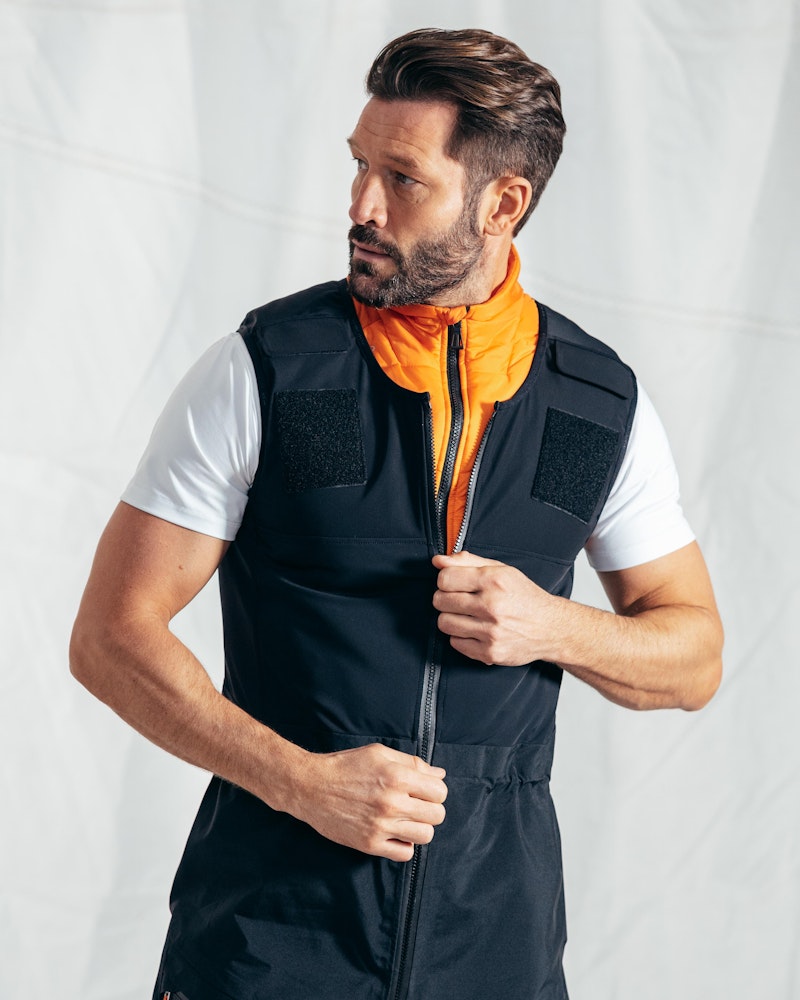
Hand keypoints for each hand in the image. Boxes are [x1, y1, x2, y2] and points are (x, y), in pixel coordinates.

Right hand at [290, 743, 446, 861]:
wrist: (311, 786)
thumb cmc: (345, 766)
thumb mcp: (379, 754)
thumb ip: (412, 763)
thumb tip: (439, 775)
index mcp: (397, 777)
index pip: (440, 792)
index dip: (435, 790)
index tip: (423, 790)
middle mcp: (392, 803)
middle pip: (437, 815)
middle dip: (430, 808)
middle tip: (415, 804)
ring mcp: (381, 826)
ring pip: (425, 836)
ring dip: (420, 827)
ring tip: (406, 819)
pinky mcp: (369, 844)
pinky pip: (405, 854)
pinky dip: (405, 845)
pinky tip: (395, 833)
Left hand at [432, 550, 560, 665]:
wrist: (551, 628)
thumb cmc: (524, 597)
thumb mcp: (501, 571)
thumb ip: (468, 562)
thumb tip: (437, 560)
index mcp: (494, 580)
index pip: (445, 578)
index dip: (445, 580)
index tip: (452, 583)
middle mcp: (492, 605)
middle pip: (440, 601)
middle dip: (445, 599)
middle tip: (459, 600)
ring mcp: (490, 631)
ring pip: (444, 623)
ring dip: (451, 618)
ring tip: (466, 616)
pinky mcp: (490, 652)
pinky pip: (455, 643)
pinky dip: (461, 637)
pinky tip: (474, 631)